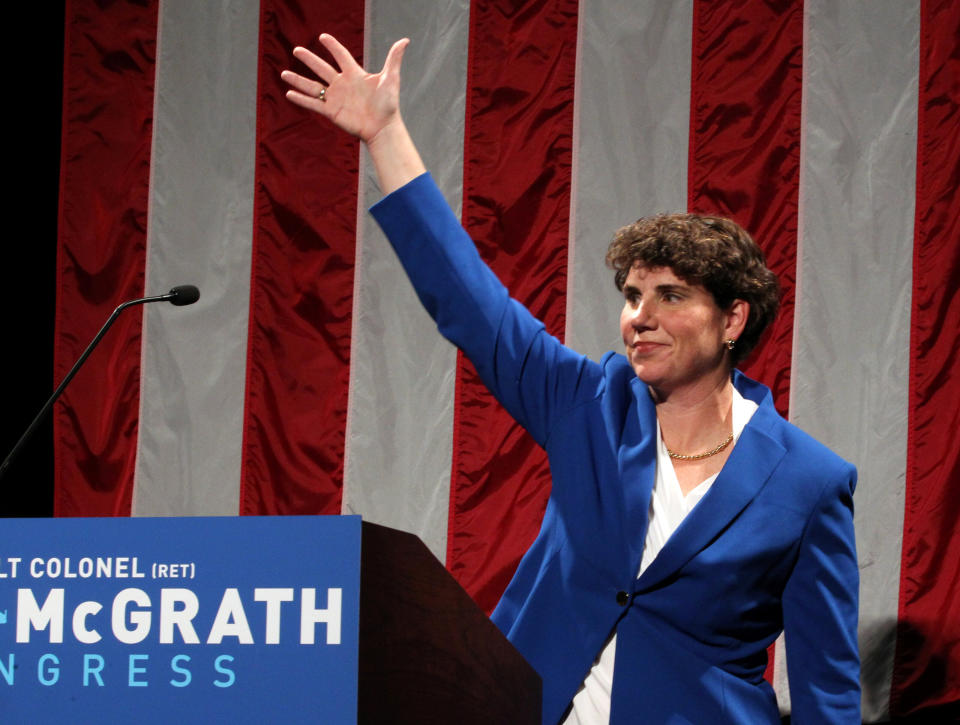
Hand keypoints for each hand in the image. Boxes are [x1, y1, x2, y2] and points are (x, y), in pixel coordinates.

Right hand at [281, 34, 408, 143]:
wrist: (383, 128)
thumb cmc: (388, 104)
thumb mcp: (390, 79)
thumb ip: (394, 59)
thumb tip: (405, 40)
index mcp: (354, 74)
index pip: (341, 55)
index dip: (332, 46)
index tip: (322, 37)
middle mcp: (343, 84)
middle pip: (322, 68)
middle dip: (309, 59)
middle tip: (297, 50)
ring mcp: (336, 98)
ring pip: (313, 86)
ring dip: (298, 80)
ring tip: (283, 73)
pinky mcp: (332, 112)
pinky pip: (313, 104)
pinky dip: (301, 99)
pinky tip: (289, 94)